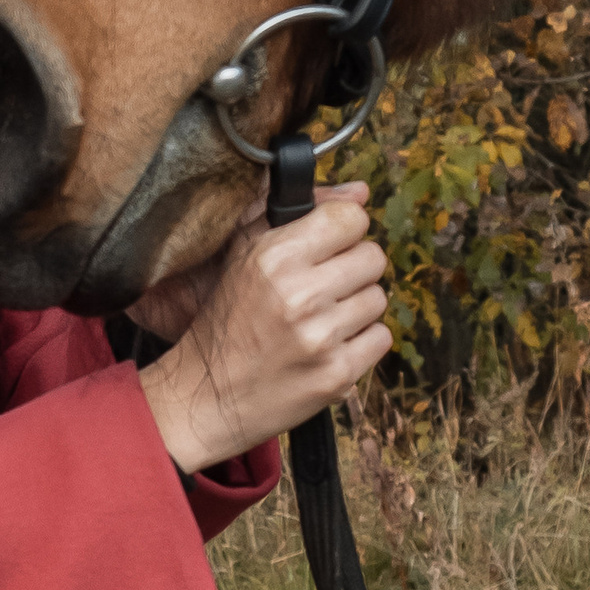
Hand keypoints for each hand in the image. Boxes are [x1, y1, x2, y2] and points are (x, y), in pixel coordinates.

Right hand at [137, 182, 391, 474]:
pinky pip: (380, 338)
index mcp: (275, 258)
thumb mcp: (244, 257)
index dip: (343, 230)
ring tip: (322, 319)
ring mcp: (322, 338)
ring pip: (378, 299)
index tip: (330, 245)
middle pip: (373, 257)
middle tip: (326, 286)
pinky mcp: (338, 375)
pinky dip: (360, 342)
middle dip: (353, 269)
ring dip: (356, 307)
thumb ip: (298, 215)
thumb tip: (360, 192)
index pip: (351, 218)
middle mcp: (301, 295)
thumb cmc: (227, 321)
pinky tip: (330, 346)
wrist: (209, 396)